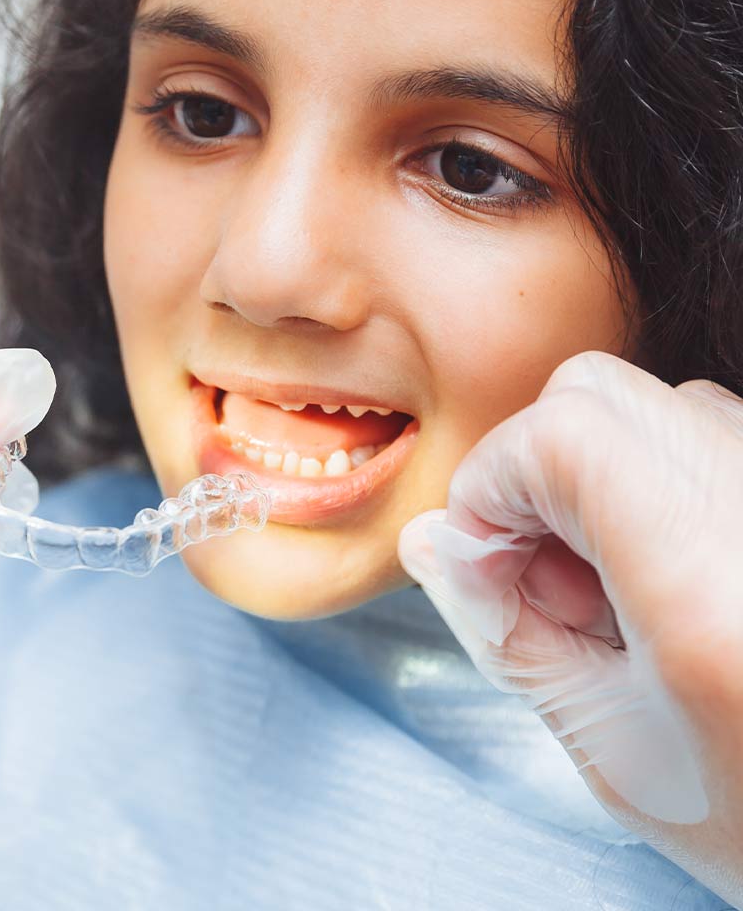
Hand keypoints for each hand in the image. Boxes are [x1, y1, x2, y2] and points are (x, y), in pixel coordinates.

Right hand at [398, 352, 742, 902]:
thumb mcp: (612, 754)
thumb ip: (509, 637)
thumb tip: (435, 546)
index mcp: (707, 583)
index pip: (565, 432)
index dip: (490, 483)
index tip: (481, 562)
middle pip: (597, 394)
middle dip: (533, 472)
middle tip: (539, 577)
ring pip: (658, 409)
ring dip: (599, 480)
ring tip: (616, 597)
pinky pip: (713, 443)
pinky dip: (661, 492)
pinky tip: (667, 587)